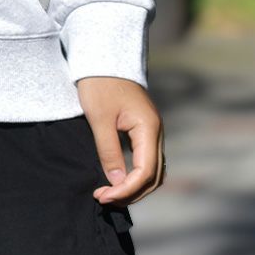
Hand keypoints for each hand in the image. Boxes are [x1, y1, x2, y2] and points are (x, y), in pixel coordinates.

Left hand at [77, 76, 164, 205]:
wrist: (103, 56)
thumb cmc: (99, 83)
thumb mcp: (99, 118)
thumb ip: (108, 151)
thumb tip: (117, 183)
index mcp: (148, 127)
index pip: (145, 172)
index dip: (126, 190)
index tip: (103, 196)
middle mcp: (155, 131)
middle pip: (153, 176)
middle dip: (131, 192)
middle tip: (103, 198)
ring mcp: (151, 129)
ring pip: (153, 169)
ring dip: (135, 186)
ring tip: (109, 193)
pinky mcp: (143, 128)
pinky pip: (146, 158)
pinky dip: (136, 174)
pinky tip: (117, 178)